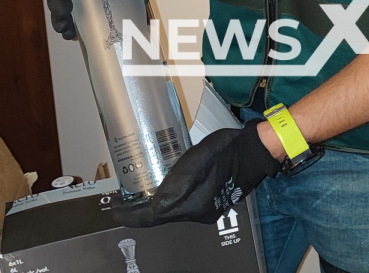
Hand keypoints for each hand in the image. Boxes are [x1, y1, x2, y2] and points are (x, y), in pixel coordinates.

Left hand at [111, 120, 280, 227]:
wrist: (254, 152)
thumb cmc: (226, 150)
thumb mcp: (198, 158)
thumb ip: (176, 180)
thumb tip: (155, 200)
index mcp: (192, 204)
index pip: (151, 216)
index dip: (129, 215)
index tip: (113, 209)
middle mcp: (197, 213)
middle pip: (159, 217)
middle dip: (137, 210)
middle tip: (122, 199)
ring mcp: (205, 211)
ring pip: (169, 213)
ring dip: (151, 206)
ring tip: (137, 193)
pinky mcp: (210, 205)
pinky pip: (181, 208)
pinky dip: (166, 202)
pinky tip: (161, 190)